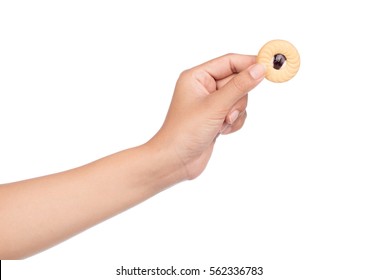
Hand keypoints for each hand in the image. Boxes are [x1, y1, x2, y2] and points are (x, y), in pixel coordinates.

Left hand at [149, 54, 265, 179]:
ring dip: (235, 113)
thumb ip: (239, 86)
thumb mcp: (215, 106)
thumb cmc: (185, 131)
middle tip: (228, 113)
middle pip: (237, 81)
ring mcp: (210, 104)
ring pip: (239, 99)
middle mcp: (203, 87)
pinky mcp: (216, 118)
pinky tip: (221, 132)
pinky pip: (236, 113)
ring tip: (222, 124)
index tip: (269, 67)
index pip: (229, 62)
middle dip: (237, 100)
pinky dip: (234, 123)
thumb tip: (260, 69)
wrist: (175, 162)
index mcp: (197, 77)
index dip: (249, 63)